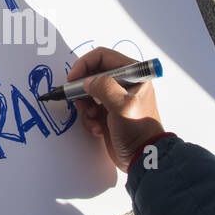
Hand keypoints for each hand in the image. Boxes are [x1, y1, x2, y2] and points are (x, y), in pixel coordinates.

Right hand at [67, 47, 165, 172]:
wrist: (142, 157)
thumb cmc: (138, 130)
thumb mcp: (123, 106)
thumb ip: (104, 88)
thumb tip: (87, 82)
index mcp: (133, 74)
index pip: (102, 57)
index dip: (84, 65)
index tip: (72, 79)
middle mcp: (123, 83)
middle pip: (92, 74)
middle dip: (82, 89)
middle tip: (80, 103)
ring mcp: (114, 98)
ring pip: (88, 93)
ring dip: (85, 107)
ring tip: (93, 119)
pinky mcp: (107, 113)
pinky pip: (89, 109)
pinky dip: (89, 119)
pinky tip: (98, 129)